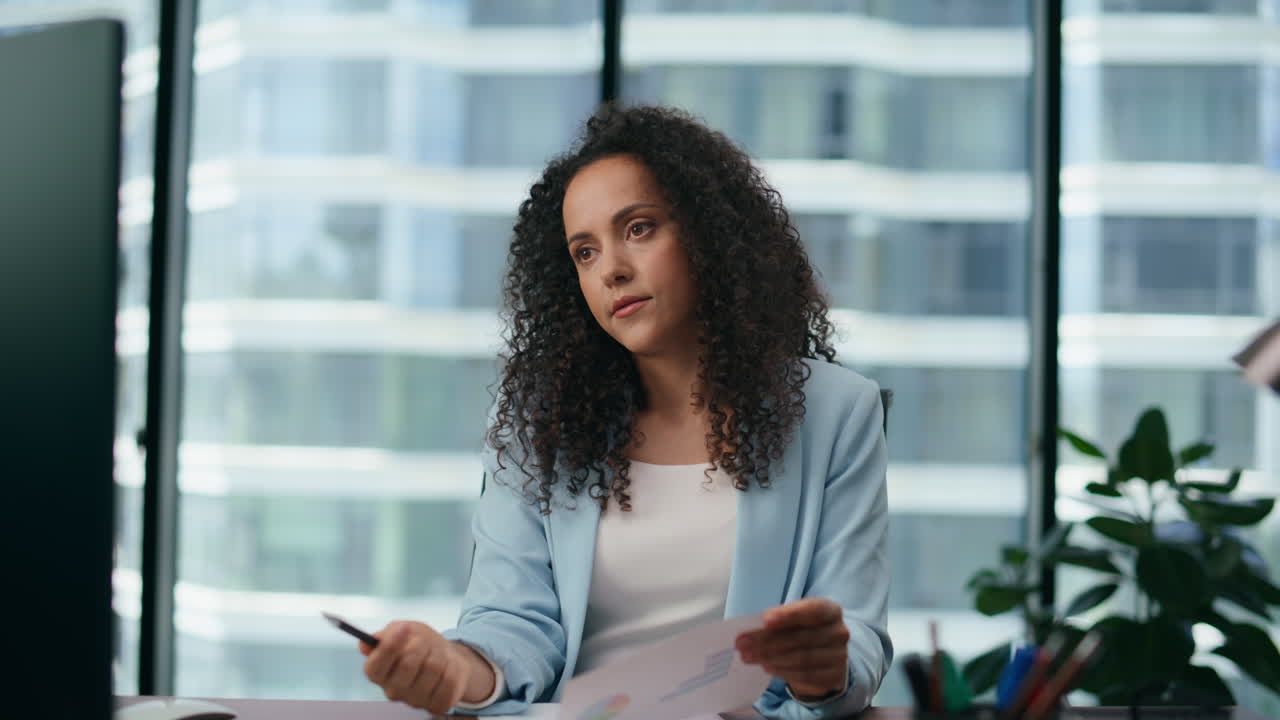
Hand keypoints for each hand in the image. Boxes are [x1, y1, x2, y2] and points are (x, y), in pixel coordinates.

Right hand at [361, 620, 491, 713]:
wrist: (445, 657)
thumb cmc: (420, 644)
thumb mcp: (402, 630)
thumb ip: (386, 634)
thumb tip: (366, 644)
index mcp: (378, 673)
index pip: (375, 666)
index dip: (389, 647)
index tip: (403, 628)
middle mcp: (393, 691)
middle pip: (407, 665)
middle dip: (420, 645)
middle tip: (423, 641)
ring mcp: (415, 701)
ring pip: (432, 668)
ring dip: (438, 653)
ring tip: (436, 653)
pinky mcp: (436, 705)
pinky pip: (449, 680)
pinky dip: (452, 666)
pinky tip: (447, 667)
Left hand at [735, 598, 849, 700]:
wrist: (825, 656)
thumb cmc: (803, 631)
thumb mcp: (794, 620)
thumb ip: (779, 621)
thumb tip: (752, 628)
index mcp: (830, 610)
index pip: (812, 610)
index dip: (789, 615)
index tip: (765, 620)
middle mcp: (839, 632)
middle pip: (801, 637)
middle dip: (767, 641)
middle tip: (742, 644)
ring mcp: (839, 656)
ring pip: (801, 658)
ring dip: (770, 658)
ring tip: (749, 656)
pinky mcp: (833, 677)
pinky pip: (805, 675)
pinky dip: (782, 671)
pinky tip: (766, 667)